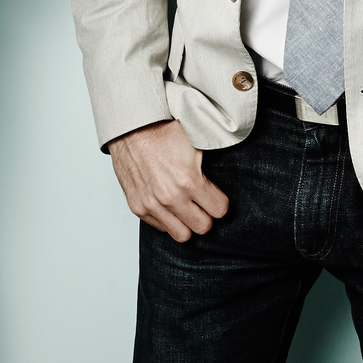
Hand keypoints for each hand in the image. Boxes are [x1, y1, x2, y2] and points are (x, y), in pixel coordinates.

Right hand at [108, 119, 227, 241]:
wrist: (130, 127)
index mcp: (189, 180)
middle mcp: (170, 197)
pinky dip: (168, 220)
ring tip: (188, 208)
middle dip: (207, 215)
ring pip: (182, 235)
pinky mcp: (137, 207)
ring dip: (188, 223)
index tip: (216, 196)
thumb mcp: (196, 140)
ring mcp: (152, 204)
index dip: (220, 202)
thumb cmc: (163, 130)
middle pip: (203, 227)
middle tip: (203, 204)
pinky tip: (170, 205)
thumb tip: (233, 167)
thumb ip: (213, 161)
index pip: (219, 210)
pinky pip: (161, 227)